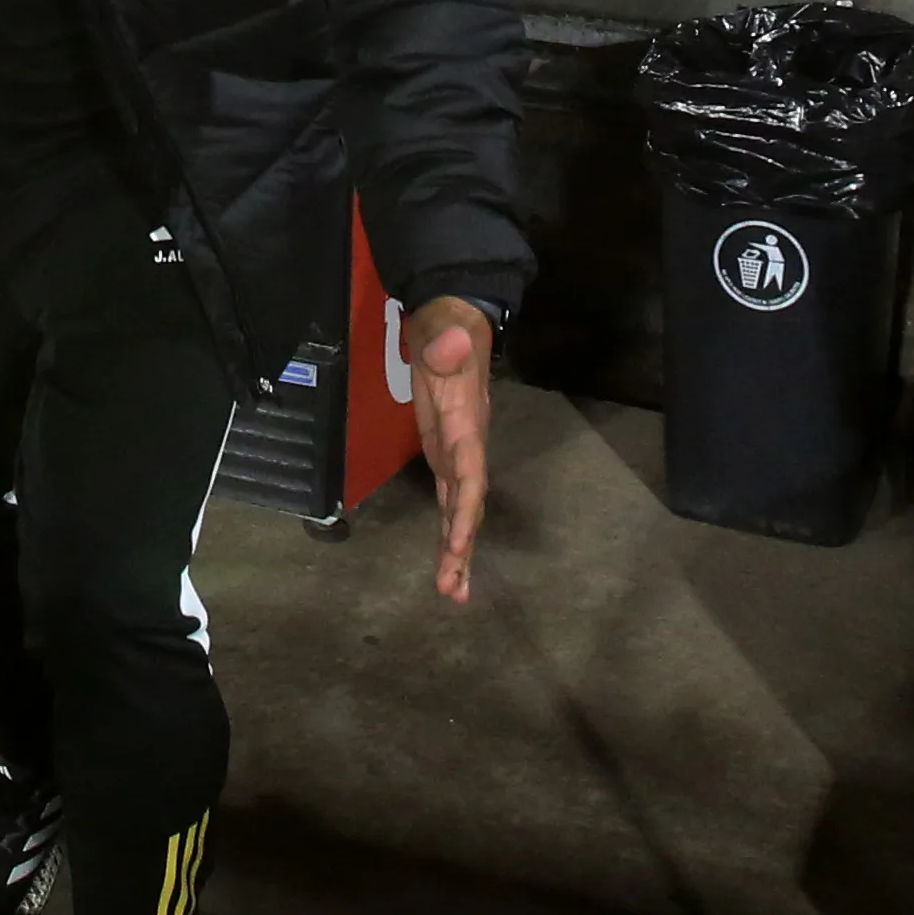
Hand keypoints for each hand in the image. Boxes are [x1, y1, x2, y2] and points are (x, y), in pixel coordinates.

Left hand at [407, 295, 497, 601]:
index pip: (469, 474)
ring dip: (457, 549)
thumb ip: (447, 344)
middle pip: (468, 505)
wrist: (455, 322)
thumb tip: (452, 344)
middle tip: (454, 591)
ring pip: (460, 509)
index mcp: (466, 424)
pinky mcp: (446, 453)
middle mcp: (468, 446)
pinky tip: (448, 558)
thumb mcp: (444, 332)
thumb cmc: (447, 328)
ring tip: (453, 591)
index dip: (465, 510)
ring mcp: (458, 453)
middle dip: (462, 547)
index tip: (457, 546)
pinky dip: (449, 528)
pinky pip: (450, 498)